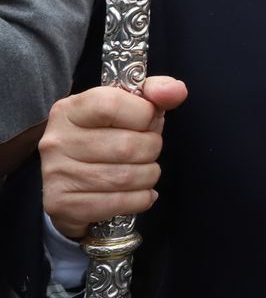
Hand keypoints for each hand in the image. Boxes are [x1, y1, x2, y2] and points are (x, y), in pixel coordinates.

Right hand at [40, 77, 187, 238]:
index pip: (112, 104)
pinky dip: (140, 199)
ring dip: (149, 175)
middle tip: (148, 149)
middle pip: (127, 146)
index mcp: (70, 110)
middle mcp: (57, 141)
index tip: (149, 121)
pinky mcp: (62, 206)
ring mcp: (56, 175)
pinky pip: (119, 203)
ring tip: (144, 171)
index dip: (144, 114)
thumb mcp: (127, 105)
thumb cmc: (106, 137)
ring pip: (126, 178)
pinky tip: (138, 192)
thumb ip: (154, 91)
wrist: (72, 183)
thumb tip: (176, 91)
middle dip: (152, 148)